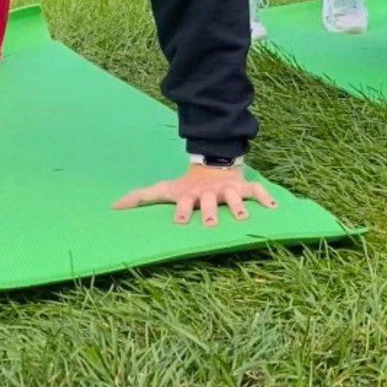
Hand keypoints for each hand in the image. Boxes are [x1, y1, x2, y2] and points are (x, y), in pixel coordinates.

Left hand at [112, 164, 276, 225]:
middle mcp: (210, 193)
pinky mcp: (243, 186)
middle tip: (212, 224)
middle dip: (212, 212)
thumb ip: (140, 197)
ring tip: (244, 219)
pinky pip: (257, 191)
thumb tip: (112, 207)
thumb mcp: (164, 188)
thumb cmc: (186, 185)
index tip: (180, 222)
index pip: (185, 203)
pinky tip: (274, 209)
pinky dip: (266, 198)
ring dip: (240, 207)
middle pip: (211, 202)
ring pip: (235, 197)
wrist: (213, 163)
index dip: (183, 212)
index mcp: (190, 195)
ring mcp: (228, 189)